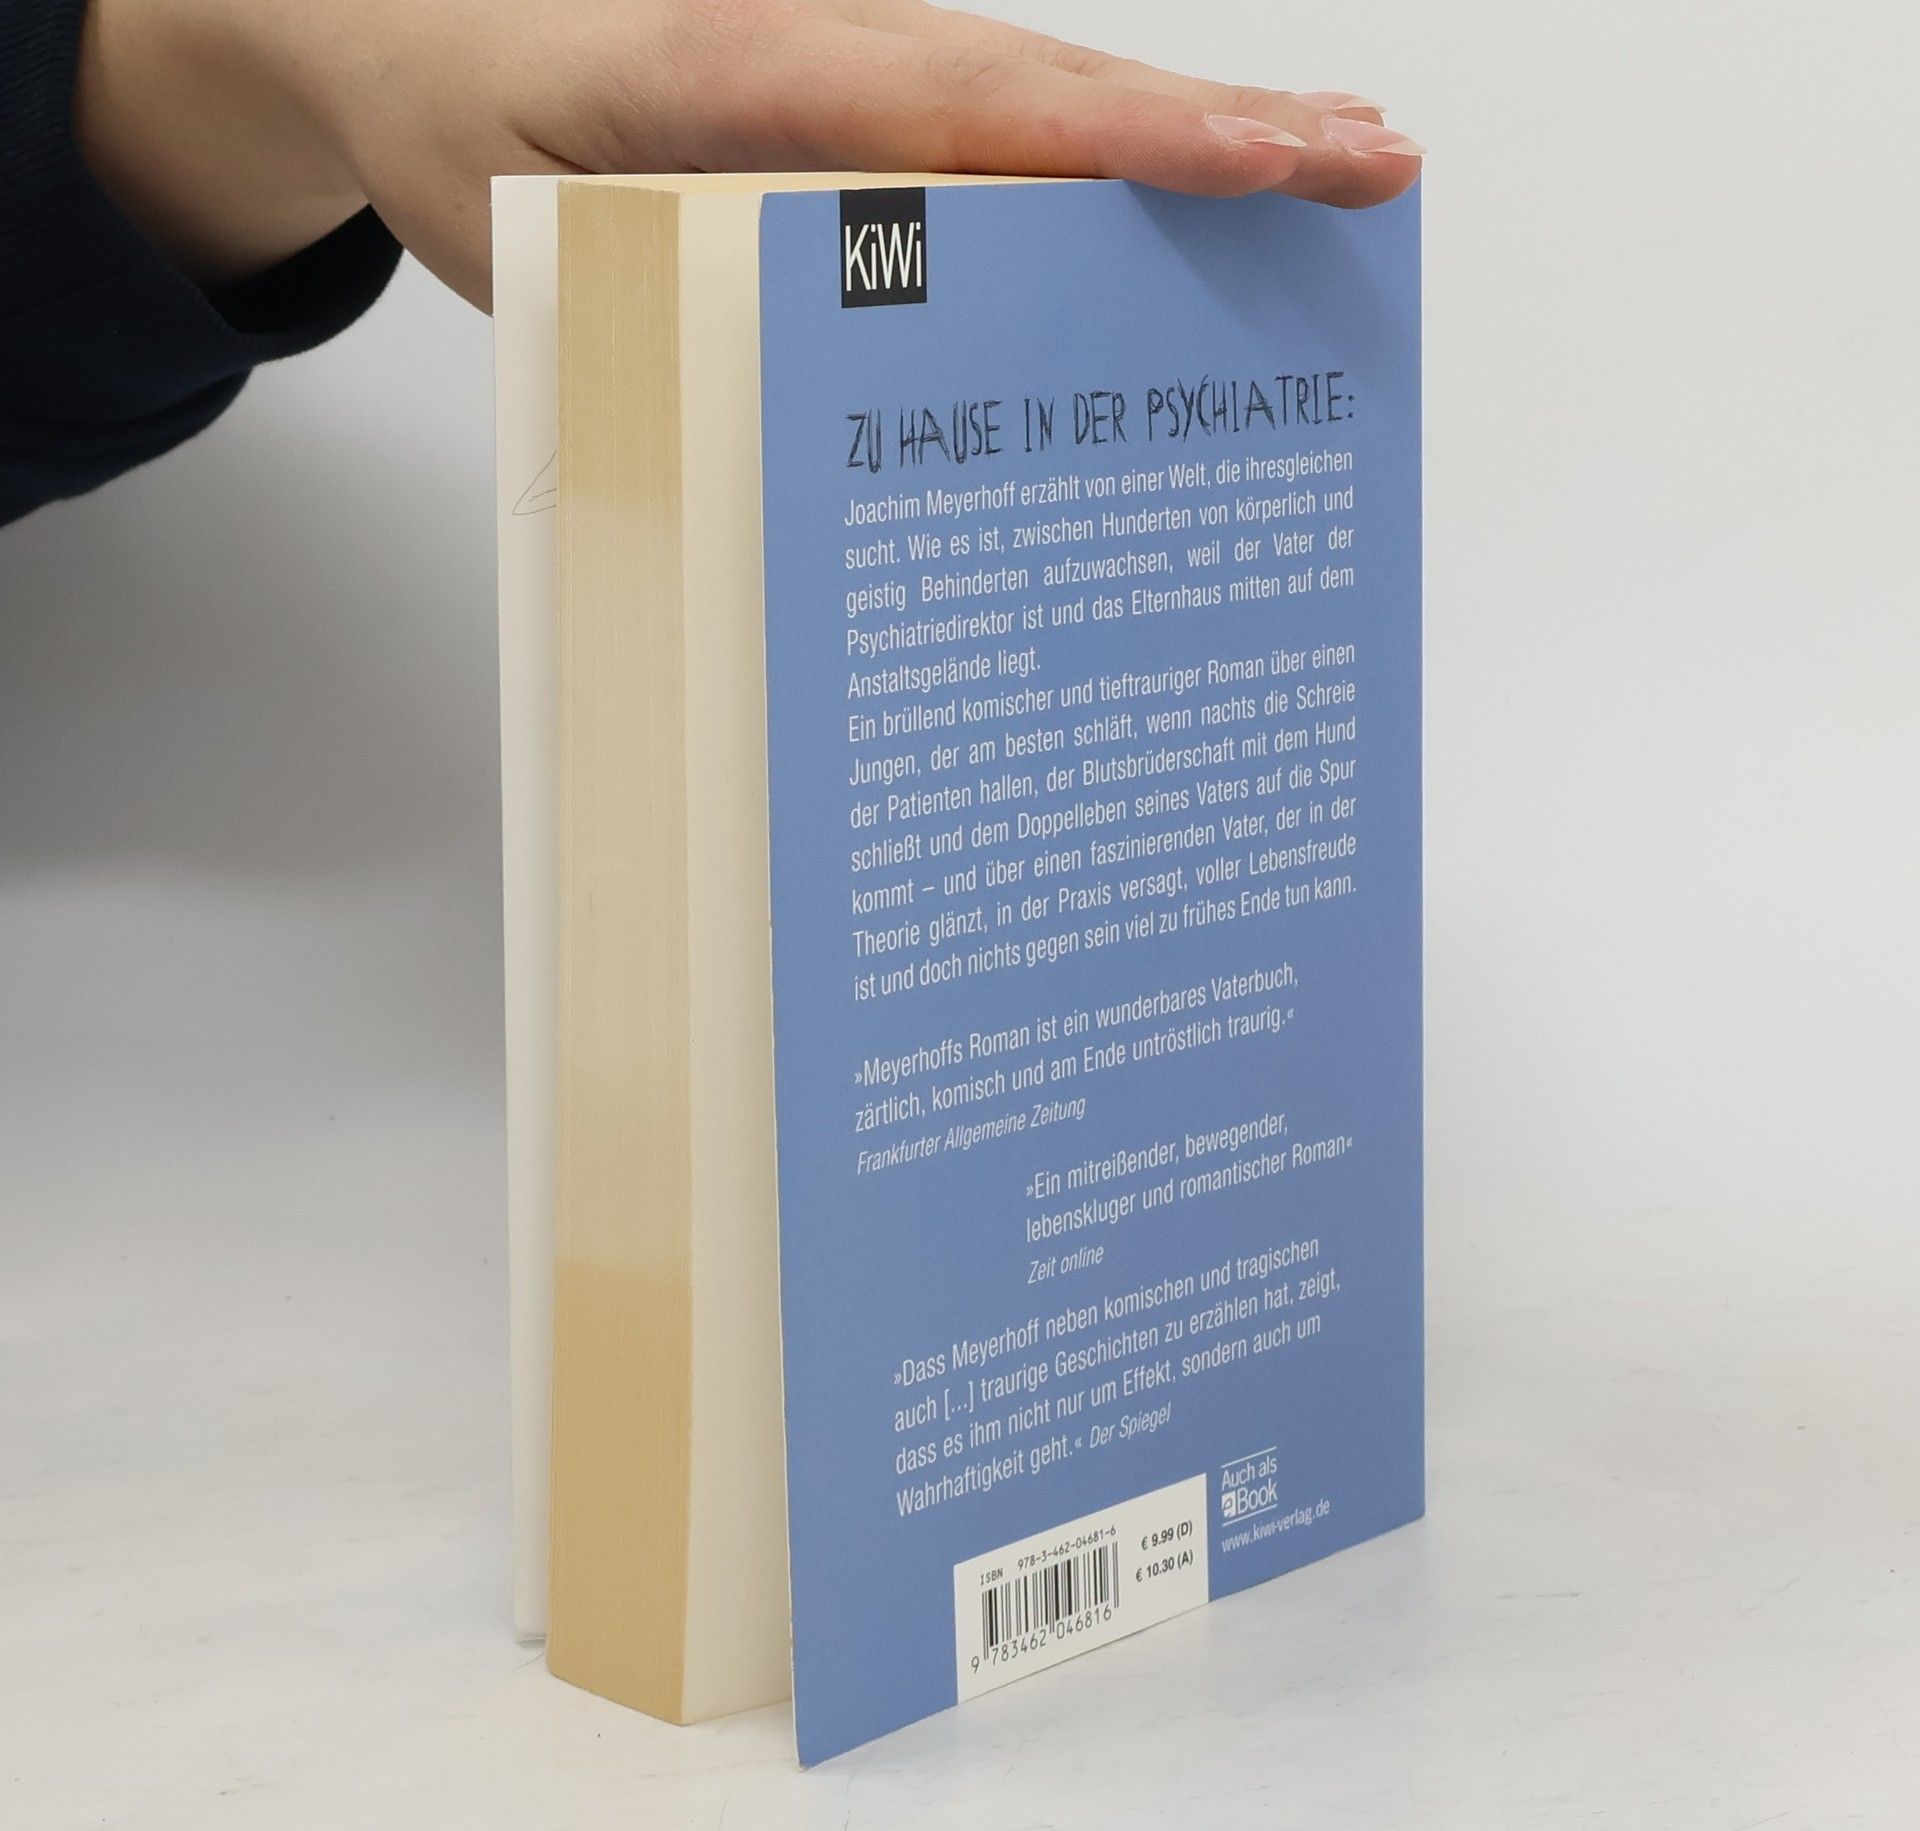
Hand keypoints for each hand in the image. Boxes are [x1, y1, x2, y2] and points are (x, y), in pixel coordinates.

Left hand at [77, 0, 1422, 308]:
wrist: (388, 45)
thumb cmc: (448, 120)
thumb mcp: (521, 205)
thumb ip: (657, 267)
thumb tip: (808, 369)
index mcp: (753, 68)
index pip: (974, 100)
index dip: (1125, 139)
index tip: (1265, 162)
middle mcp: (832, 60)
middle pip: (1055, 94)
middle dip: (1222, 134)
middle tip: (1373, 167)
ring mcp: (852, 87)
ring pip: (1044, 114)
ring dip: (1187, 150)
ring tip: (1328, 181)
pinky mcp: (849, 129)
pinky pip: (990, 150)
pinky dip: (1098, 180)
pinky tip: (1168, 228)